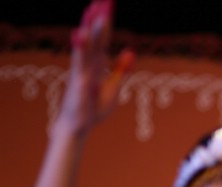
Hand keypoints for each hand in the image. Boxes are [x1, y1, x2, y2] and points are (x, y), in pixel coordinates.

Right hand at [55, 0, 134, 137]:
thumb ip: (121, 69)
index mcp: (96, 63)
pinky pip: (80, 64)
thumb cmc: (93, 107)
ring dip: (90, 28)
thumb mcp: (113, 86)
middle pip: (94, 36)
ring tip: (92, 9)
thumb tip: (131, 51)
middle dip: (98, 18)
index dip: (106, 21)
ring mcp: (82, 72)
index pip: (103, 38)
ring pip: (87, 46)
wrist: (78, 126)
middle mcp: (87, 63)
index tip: (108, 2)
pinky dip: (80, 50)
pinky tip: (79, 35)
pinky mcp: (80, 83)